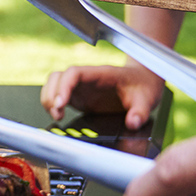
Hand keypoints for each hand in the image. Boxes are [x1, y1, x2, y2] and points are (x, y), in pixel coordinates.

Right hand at [41, 64, 166, 130]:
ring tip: (56, 115)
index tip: (60, 103)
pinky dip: (53, 104)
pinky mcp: (79, 96)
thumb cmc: (143, 86)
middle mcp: (87, 78)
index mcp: (101, 74)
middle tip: (57, 113)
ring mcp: (81, 86)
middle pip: (58, 77)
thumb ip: (140, 111)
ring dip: (49, 98)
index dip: (64, 86)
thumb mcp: (146, 99)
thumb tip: (133, 122)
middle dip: (52, 94)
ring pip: (54, 84)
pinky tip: (58, 115)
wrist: (143, 82)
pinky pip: (58, 95)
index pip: (75, 73)